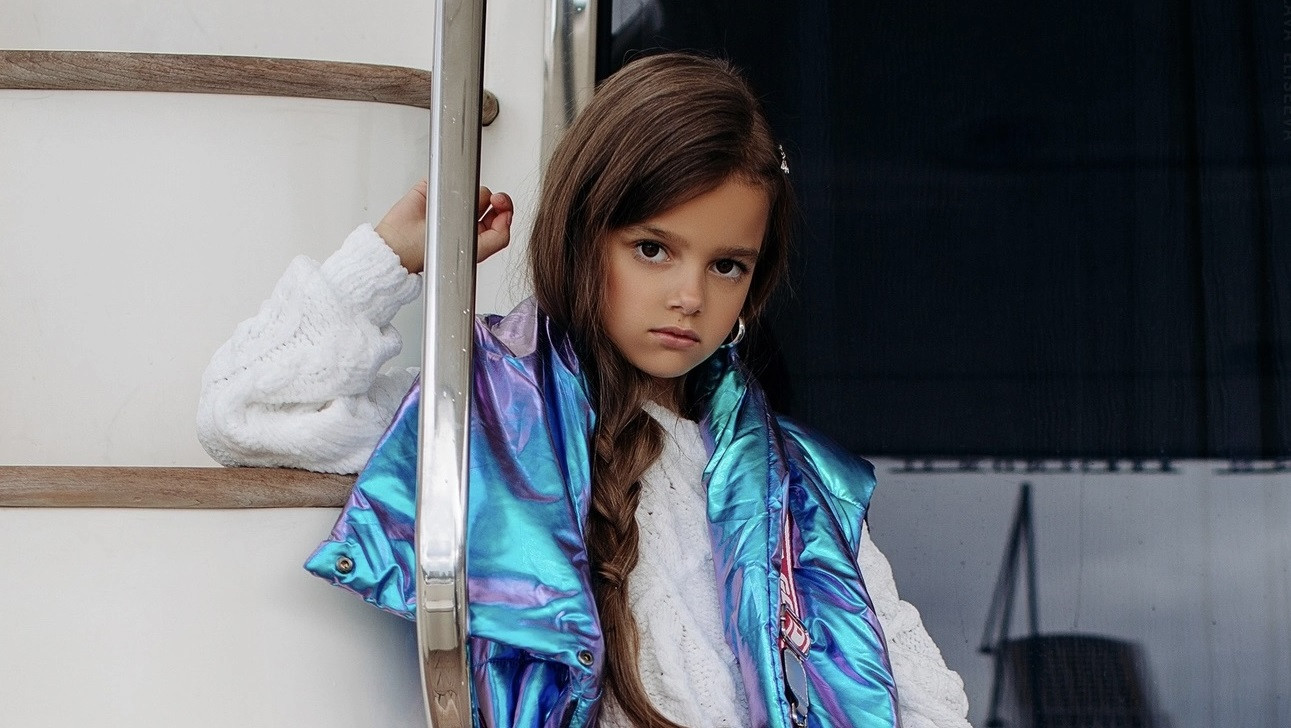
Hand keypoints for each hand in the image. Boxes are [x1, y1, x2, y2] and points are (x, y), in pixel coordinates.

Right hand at [375, 180, 512, 273]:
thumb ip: (499, 237)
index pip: (500, 215)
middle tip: (491, 202)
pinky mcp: (434, 188)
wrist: (402, 246)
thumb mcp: (476, 253)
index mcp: (477, 234)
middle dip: (491, 200)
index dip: (504, 208)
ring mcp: (450, 201)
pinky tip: (447, 193)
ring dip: (469, 192)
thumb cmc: (431, 256)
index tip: (501, 204)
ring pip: (472, 185)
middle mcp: (465, 218)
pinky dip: (450, 179)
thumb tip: (508, 217)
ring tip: (459, 206)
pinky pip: (449, 175)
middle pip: (489, 198)